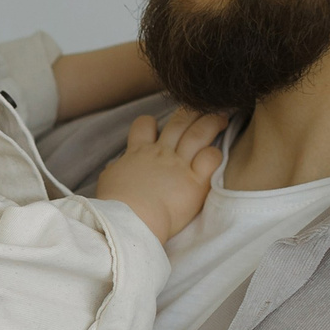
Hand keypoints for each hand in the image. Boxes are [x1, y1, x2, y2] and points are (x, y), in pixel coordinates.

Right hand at [94, 108, 226, 241]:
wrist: (129, 221)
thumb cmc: (114, 205)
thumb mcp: (108, 182)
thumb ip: (116, 171)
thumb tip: (114, 168)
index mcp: (138, 153)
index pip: (144, 125)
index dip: (152, 123)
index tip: (158, 127)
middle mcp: (161, 153)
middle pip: (178, 122)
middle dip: (191, 112)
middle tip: (202, 108)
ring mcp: (179, 165)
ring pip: (199, 132)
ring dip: (211, 122)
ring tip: (221, 117)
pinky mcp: (195, 182)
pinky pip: (211, 158)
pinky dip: (215, 154)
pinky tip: (217, 155)